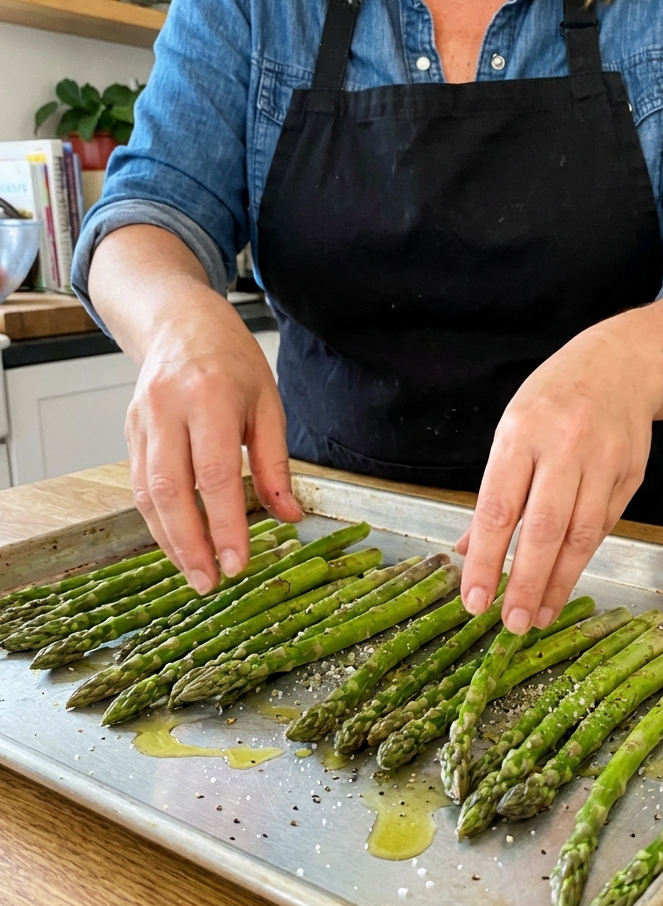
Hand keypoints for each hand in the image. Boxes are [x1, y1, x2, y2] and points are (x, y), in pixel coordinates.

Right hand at [125, 296, 301, 592]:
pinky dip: (158, 521)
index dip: (225, 524)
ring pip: (146, 493)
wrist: (179, 322)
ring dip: (169, 540)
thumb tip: (290, 516)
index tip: (237, 563)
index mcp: (210, 397)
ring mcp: (142, 421)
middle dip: (189, 544)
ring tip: (195, 574)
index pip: (215, 474)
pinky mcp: (130, 432)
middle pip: (170, 489)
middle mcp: (167, 409)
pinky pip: (138, 485)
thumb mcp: (268, 404)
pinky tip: (179, 544)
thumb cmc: (231, 361)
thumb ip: (275, 464)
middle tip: (209, 582)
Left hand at [456, 265, 662, 632]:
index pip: (498, 509)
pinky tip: (564, 581)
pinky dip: (580, 558)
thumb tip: (466, 549)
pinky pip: (602, 526)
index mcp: (521, 435)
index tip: (474, 598)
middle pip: (543, 528)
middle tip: (511, 623)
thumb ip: (494, 492)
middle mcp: (563, 448)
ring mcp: (602, 462)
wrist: (624, 364)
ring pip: (580, 535)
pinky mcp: (630, 476)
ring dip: (558, 582)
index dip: (485, 559)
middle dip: (525, 582)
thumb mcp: (512, 430)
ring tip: (539, 615)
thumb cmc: (555, 398)